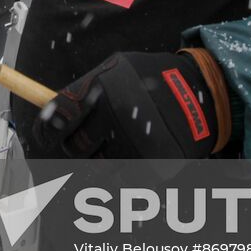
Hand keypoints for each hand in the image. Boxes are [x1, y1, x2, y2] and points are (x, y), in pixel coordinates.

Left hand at [29, 50, 225, 159]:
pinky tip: (132, 158)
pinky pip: (120, 183)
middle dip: (77, 146)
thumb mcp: (119, 68)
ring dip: (101, 162)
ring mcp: (135, 143)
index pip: (57, 116)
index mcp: (103, 87)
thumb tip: (49, 110)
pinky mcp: (153, 166)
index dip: (47, 129)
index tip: (47, 135)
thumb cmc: (155, 79)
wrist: (204, 94)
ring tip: (117, 145)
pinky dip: (122, 175)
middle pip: (74, 147)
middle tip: (89, 139)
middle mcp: (116, 115)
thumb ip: (86, 89)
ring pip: (96, 168)